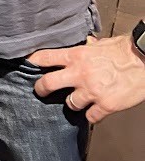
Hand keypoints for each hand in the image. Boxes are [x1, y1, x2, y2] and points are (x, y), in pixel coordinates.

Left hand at [30, 35, 144, 122]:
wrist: (143, 61)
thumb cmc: (123, 50)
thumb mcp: (100, 43)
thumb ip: (87, 46)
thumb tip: (84, 43)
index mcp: (77, 55)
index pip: (46, 57)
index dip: (34, 61)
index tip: (28, 64)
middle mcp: (80, 73)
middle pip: (48, 84)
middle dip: (41, 89)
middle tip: (39, 91)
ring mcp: (92, 91)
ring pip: (70, 104)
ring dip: (73, 103)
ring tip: (78, 100)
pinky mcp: (105, 105)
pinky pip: (90, 117)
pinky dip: (91, 115)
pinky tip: (95, 110)